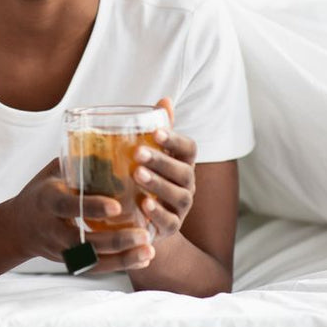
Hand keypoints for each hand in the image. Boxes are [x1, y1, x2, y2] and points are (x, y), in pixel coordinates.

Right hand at [6, 159, 155, 271]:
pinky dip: (119, 265)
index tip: (118, 206)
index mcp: (47, 201)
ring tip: (150, 251)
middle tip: (144, 234)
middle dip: (116, 240)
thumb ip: (77, 162)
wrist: (17, 227)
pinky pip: (95, 268)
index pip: (70, 206)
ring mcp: (60, 249)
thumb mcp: (51, 172)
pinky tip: (142, 259)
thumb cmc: (41, 192)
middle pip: (84, 241)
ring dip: (122, 258)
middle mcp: (52, 228)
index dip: (93, 207)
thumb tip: (113, 145)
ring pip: (93, 259)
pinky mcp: (69, 262)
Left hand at [134, 98, 196, 241]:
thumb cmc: (148, 178)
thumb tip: (164, 99)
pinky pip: (170, 221)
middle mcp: (187, 184)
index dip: (175, 139)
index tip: (155, 131)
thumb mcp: (151, 153)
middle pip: (183, 172)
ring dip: (159, 184)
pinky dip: (159, 213)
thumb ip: (158, 129)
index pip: (189, 149)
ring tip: (137, 175)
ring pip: (179, 196)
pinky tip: (144, 205)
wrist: (145, 219)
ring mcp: (181, 207)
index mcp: (183, 163)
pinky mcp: (171, 227)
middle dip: (162, 161)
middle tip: (137, 153)